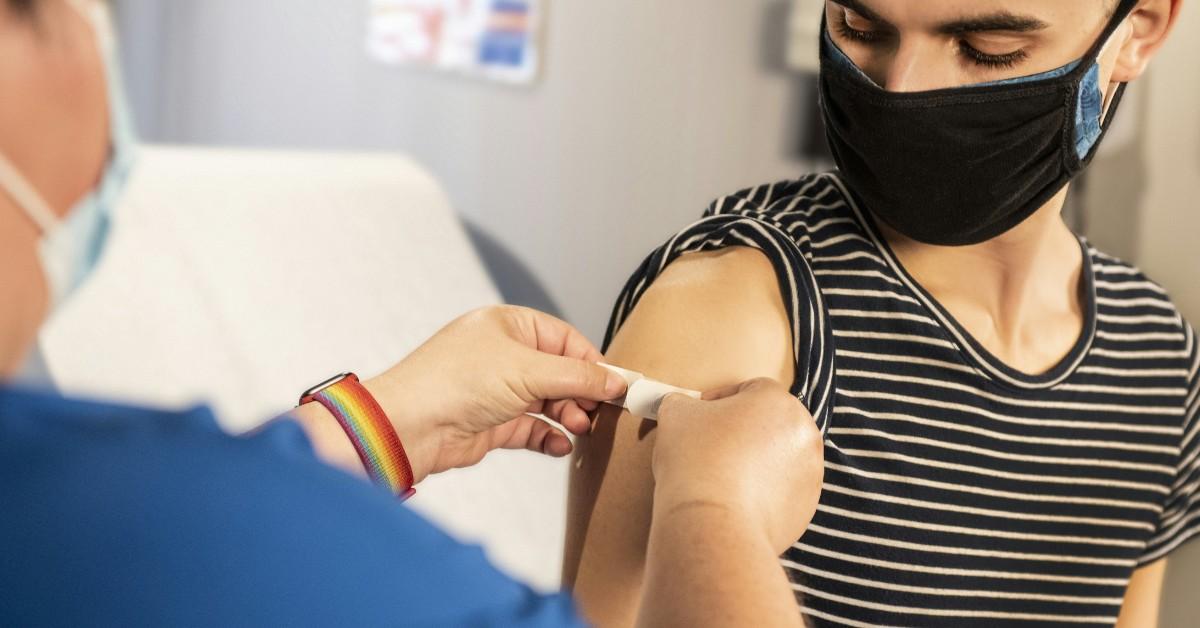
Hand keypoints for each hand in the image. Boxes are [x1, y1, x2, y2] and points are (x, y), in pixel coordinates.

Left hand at [362, 306, 627, 482]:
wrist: (409, 426)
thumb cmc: (453, 382)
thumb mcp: (528, 370)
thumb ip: (578, 377)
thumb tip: (616, 381)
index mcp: (508, 325)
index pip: (565, 340)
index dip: (593, 363)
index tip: (619, 385)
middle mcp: (502, 355)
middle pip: (559, 372)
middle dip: (582, 393)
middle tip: (601, 412)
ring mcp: (496, 390)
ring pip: (548, 402)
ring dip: (568, 416)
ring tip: (580, 428)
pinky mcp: (491, 423)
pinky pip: (531, 428)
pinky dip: (549, 437)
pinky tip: (562, 445)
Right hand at [651, 378, 823, 553]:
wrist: (712, 524)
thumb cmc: (696, 461)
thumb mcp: (676, 413)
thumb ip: (684, 403)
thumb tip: (684, 408)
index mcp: (779, 401)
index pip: (749, 390)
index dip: (720, 401)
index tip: (700, 418)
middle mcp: (804, 433)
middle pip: (769, 423)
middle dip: (742, 432)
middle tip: (711, 447)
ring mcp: (810, 472)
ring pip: (778, 458)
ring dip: (754, 461)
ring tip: (721, 476)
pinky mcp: (806, 507)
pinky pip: (782, 491)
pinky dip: (762, 492)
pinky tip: (734, 499)